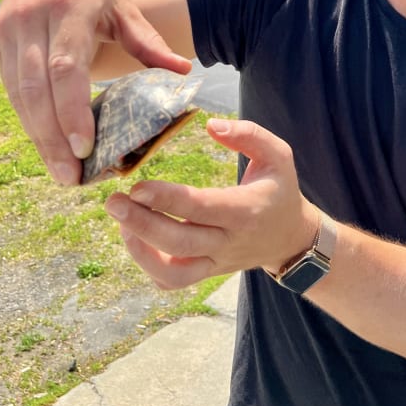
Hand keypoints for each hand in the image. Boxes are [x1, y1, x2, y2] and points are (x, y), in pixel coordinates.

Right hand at [0, 0, 190, 185]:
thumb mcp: (125, 7)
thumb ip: (149, 42)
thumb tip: (183, 70)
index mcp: (69, 7)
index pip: (65, 67)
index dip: (71, 110)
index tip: (86, 147)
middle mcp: (32, 18)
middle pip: (36, 88)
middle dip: (52, 138)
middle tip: (71, 178)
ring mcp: (9, 29)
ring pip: (18, 93)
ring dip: (38, 136)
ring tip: (61, 171)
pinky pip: (11, 87)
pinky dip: (29, 118)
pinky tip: (47, 144)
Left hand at [104, 119, 319, 289]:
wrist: (291, 238)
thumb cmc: (280, 189)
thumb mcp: (278, 154)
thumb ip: (249, 134)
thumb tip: (210, 126)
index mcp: (246, 210)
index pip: (201, 208)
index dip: (167, 199)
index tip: (138, 187)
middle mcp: (229, 241)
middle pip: (180, 242)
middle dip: (142, 224)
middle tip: (113, 202)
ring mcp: (216, 262)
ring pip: (173, 271)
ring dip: (140, 250)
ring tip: (121, 222)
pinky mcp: (207, 271)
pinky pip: (174, 280)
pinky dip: (148, 266)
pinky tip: (134, 238)